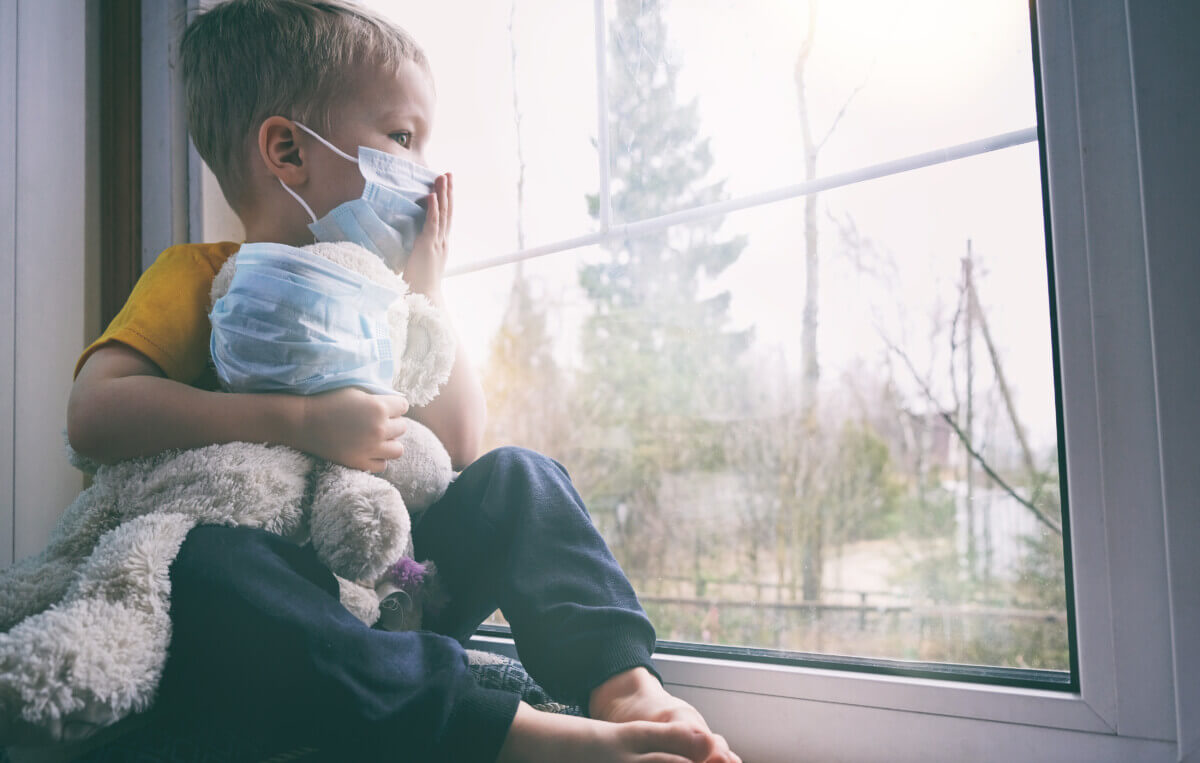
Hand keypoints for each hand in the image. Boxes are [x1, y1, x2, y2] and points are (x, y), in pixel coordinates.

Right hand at [295, 388, 408, 471]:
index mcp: (379, 407)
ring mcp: (371, 448)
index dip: (394, 406)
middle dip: (391, 423)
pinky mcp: (360, 463)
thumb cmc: (328, 401)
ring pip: (398, 449)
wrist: (303, 422)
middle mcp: (379, 428)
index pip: (404, 406)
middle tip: (375, 421)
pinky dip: (378, 458)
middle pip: (402, 427)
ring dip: (389, 443)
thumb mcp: (356, 391)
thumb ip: (378, 397)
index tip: (384, 406)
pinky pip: (382, 465)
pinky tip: (368, 450)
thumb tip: (395, 403)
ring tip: (376, 438)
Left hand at [403, 172, 451, 296]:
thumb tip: (409, 242)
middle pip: (447, 211)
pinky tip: (432, 195)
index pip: (445, 218)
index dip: (446, 201)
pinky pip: (432, 223)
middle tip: (449, 174)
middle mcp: (442, 241)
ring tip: (442, 177)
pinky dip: (433, 208)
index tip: (446, 186)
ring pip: (442, 214)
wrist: (425, 297)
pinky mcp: (428, 246)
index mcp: (441, 244)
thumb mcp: (420, 262)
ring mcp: (437, 243)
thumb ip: (418, 250)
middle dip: (448, 192)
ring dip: (443, 194)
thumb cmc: (419, 283)